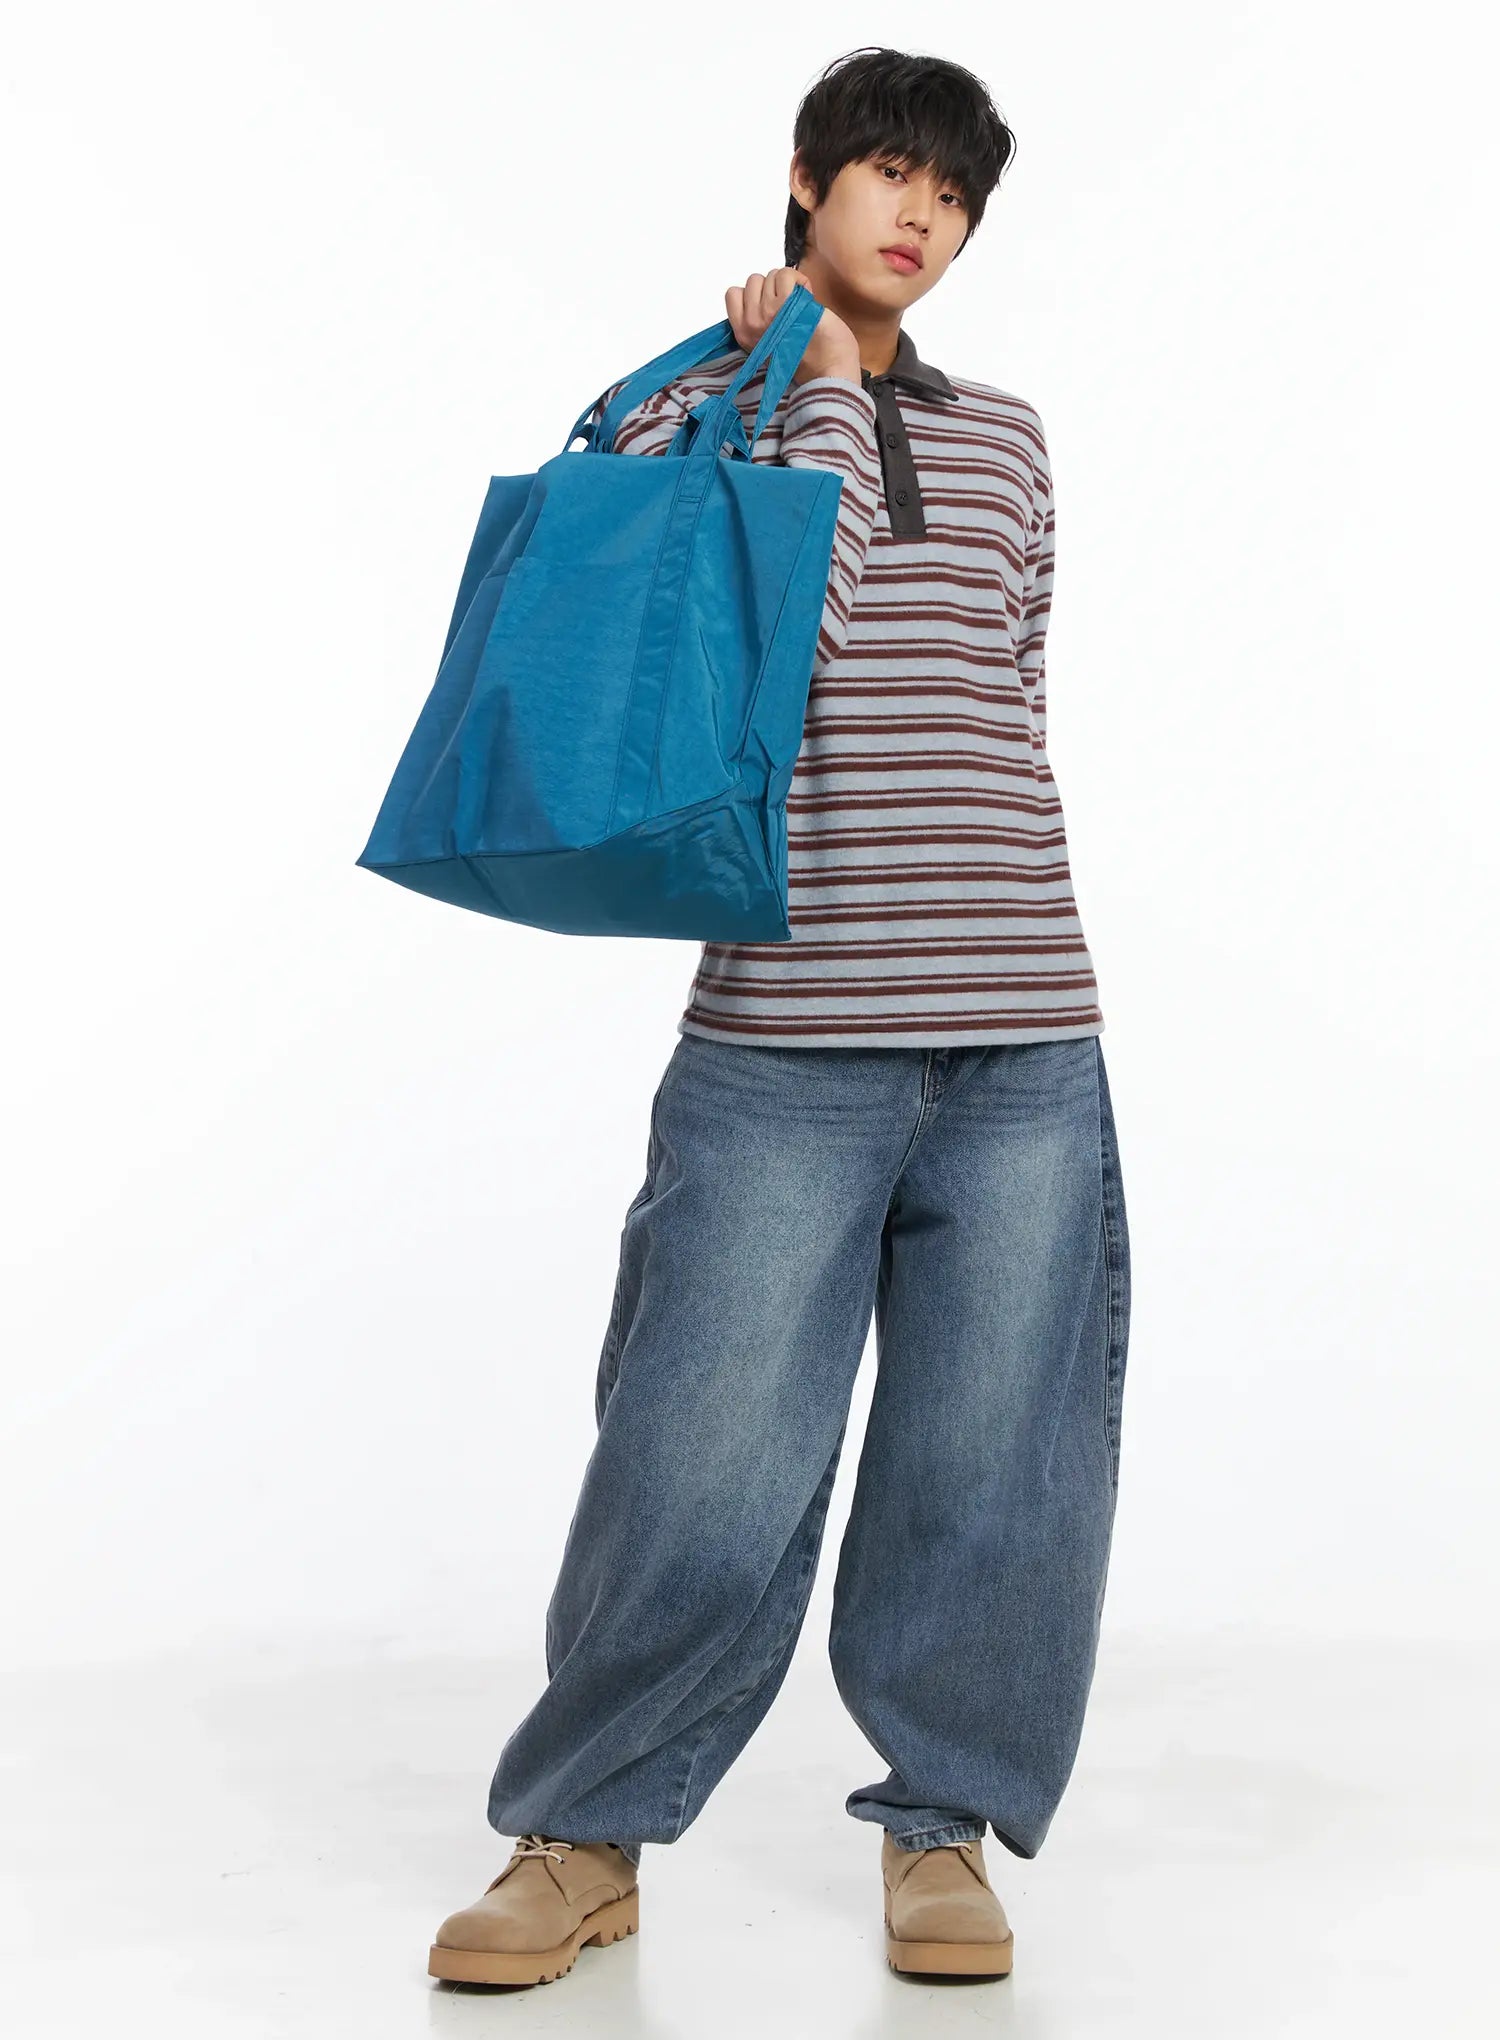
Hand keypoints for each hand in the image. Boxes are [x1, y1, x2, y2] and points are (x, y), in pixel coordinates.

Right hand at [725, 268, 860, 385]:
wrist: (828, 370)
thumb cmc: (803, 356)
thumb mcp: (766, 341)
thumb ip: (756, 320)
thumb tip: (761, 294)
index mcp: (743, 333)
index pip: (733, 294)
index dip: (753, 293)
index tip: (770, 306)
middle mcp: (751, 323)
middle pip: (754, 281)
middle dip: (772, 287)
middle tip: (787, 307)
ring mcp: (768, 312)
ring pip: (771, 275)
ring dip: (787, 284)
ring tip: (798, 305)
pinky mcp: (788, 304)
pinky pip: (786, 274)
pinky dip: (799, 280)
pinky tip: (808, 296)